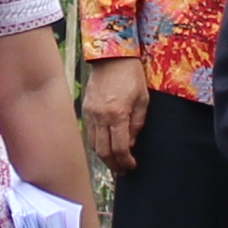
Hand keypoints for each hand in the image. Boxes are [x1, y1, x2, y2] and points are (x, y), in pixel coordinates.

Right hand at [80, 56, 151, 170]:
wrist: (110, 57)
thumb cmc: (131, 76)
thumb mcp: (143, 99)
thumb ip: (137, 124)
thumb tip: (130, 144)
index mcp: (117, 114)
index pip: (119, 148)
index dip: (126, 161)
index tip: (132, 166)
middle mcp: (101, 116)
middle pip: (104, 151)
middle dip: (114, 164)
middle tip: (123, 170)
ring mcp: (90, 113)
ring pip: (94, 144)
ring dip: (104, 157)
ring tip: (114, 162)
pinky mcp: (85, 109)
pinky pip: (89, 133)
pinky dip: (97, 144)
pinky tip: (105, 146)